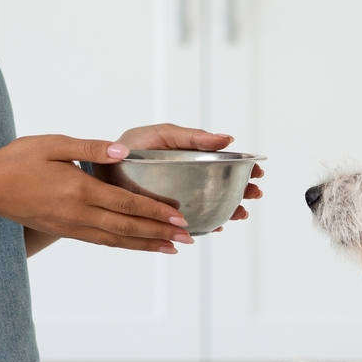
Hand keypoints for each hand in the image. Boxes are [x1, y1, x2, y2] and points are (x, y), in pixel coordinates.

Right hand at [0, 135, 193, 252]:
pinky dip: (125, 246)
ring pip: (117, 240)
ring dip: (146, 245)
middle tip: (188, 237)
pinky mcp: (65, 231)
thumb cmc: (19, 160)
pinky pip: (102, 242)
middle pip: (127, 228)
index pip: (126, 204)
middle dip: (160, 233)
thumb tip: (124, 151)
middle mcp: (78, 213)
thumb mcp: (54, 144)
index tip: (179, 215)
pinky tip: (138, 245)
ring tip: (171, 248)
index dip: (155, 211)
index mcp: (79, 189)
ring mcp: (71, 226)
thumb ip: (91, 148)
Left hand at [117, 124, 263, 231]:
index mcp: (192, 157)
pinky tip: (215, 226)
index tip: (257, 172)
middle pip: (225, 187)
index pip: (225, 163)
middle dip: (242, 191)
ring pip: (213, 206)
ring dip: (230, 210)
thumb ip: (193, 137)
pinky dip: (207, 224)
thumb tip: (227, 139)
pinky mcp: (168, 215)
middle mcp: (190, 179)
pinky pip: (192, 223)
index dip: (243, 168)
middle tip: (254, 195)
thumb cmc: (132, 146)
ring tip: (239, 214)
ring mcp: (181, 198)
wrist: (103, 167)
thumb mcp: (163, 135)